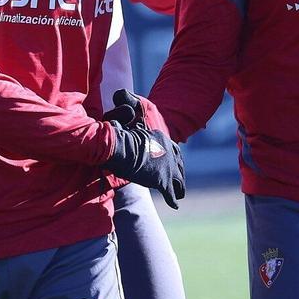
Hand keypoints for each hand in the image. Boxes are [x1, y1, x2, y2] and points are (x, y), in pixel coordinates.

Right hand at [104, 91, 184, 208]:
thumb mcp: (126, 110)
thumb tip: (118, 94)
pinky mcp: (162, 180)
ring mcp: (168, 167)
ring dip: (179, 186)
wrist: (122, 146)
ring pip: (178, 179)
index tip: (174, 159)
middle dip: (179, 171)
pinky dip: (173, 199)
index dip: (172, 155)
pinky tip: (175, 205)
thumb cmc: (122, 129)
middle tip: (179, 179)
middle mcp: (169, 153)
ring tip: (180, 193)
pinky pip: (170, 193)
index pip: (172, 148)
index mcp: (163, 139)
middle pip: (179, 164)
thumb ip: (124, 102)